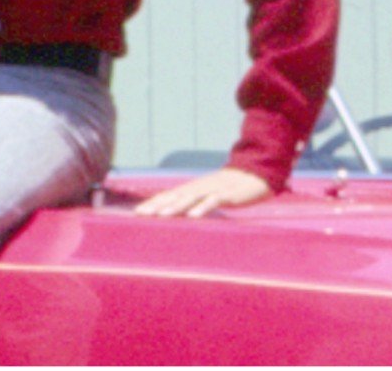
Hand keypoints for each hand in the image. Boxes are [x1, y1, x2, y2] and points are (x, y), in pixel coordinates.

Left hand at [134, 167, 272, 217]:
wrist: (255, 175)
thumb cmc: (230, 188)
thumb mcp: (208, 196)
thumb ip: (194, 203)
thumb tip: (178, 214)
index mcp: (192, 189)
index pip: (168, 195)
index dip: (152, 203)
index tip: (136, 212)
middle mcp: (198, 188)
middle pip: (174, 197)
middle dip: (156, 205)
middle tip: (140, 214)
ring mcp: (212, 190)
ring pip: (190, 198)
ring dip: (174, 207)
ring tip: (160, 216)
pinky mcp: (227, 195)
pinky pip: (213, 201)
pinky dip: (202, 208)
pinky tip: (192, 216)